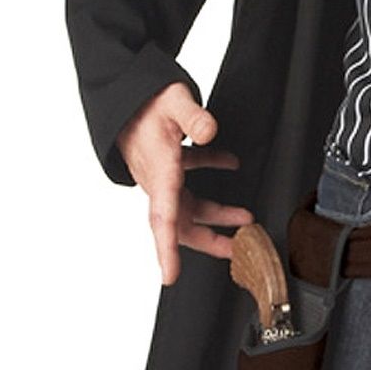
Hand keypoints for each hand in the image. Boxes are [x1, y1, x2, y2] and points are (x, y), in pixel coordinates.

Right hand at [116, 84, 256, 285]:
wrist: (125, 93)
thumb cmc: (144, 100)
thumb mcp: (173, 101)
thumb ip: (193, 117)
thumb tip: (209, 132)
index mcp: (159, 171)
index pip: (163, 217)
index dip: (167, 250)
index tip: (170, 276)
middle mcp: (159, 180)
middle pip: (181, 223)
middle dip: (209, 240)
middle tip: (238, 251)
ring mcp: (163, 175)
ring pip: (189, 205)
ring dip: (217, 213)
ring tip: (245, 218)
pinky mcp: (167, 164)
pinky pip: (189, 180)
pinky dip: (211, 173)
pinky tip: (229, 163)